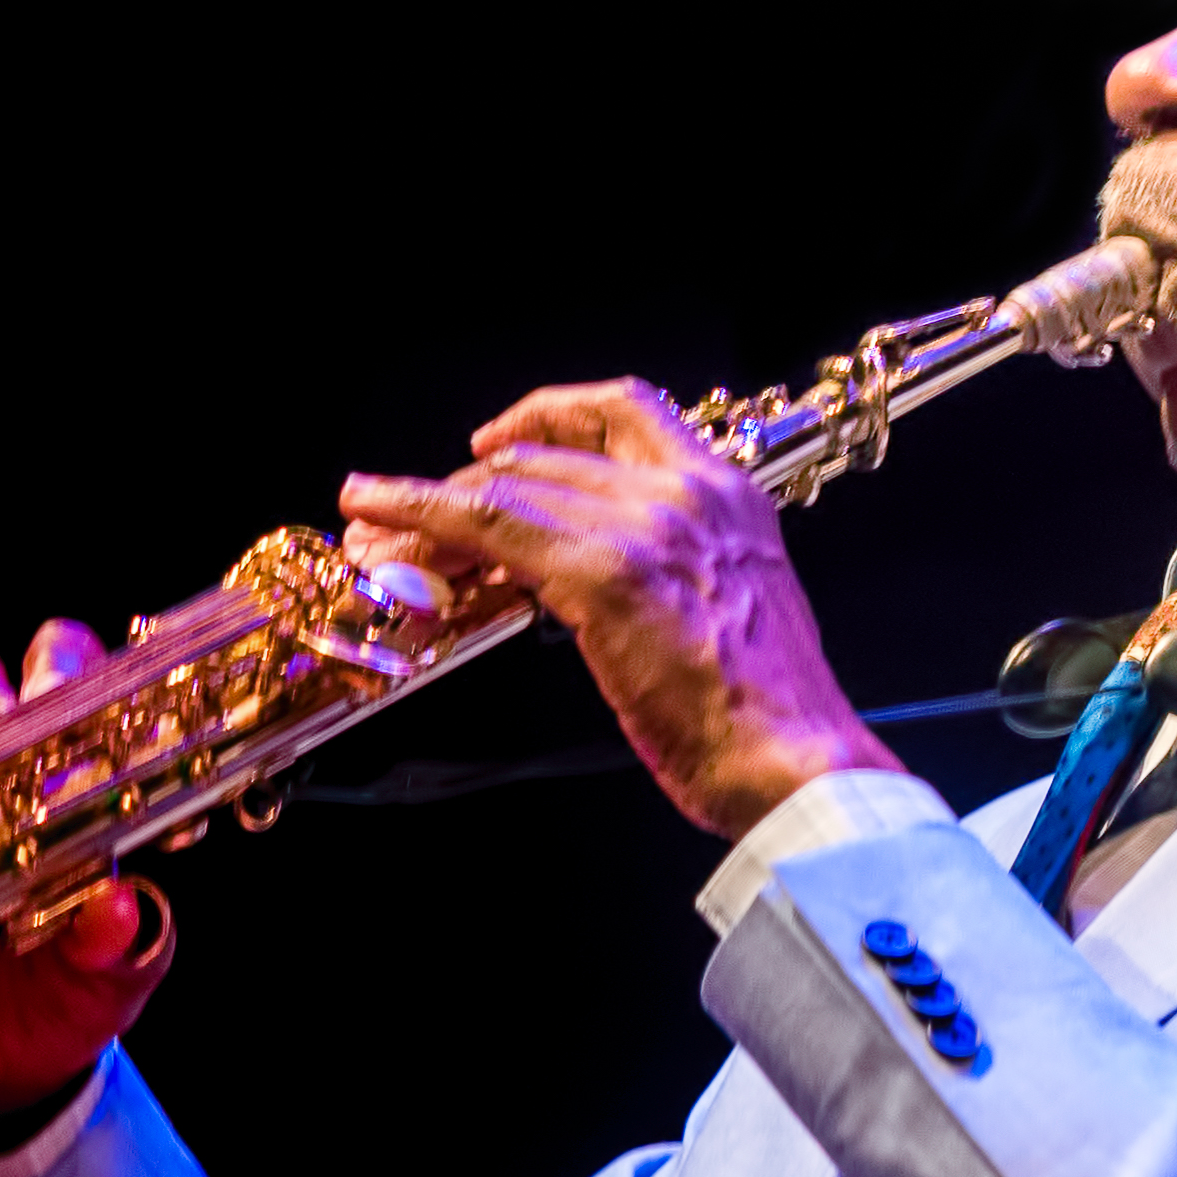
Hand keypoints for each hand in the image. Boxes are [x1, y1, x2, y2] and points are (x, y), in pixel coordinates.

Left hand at [339, 379, 900, 838]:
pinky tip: (382, 520)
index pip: (625, 410)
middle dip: (469, 481)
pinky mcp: (605, 574)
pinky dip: (423, 513)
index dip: (545, 417)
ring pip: (510, 484)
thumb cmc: (766, 715)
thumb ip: (665, 572)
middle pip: (549, 452)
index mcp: (729, 494)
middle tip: (410, 516)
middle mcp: (690, 491)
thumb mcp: (726, 610)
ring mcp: (646, 526)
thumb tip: (574, 578)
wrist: (799, 766)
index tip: (495, 445)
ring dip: (430, 505)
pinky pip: (490, 524)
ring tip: (376, 529)